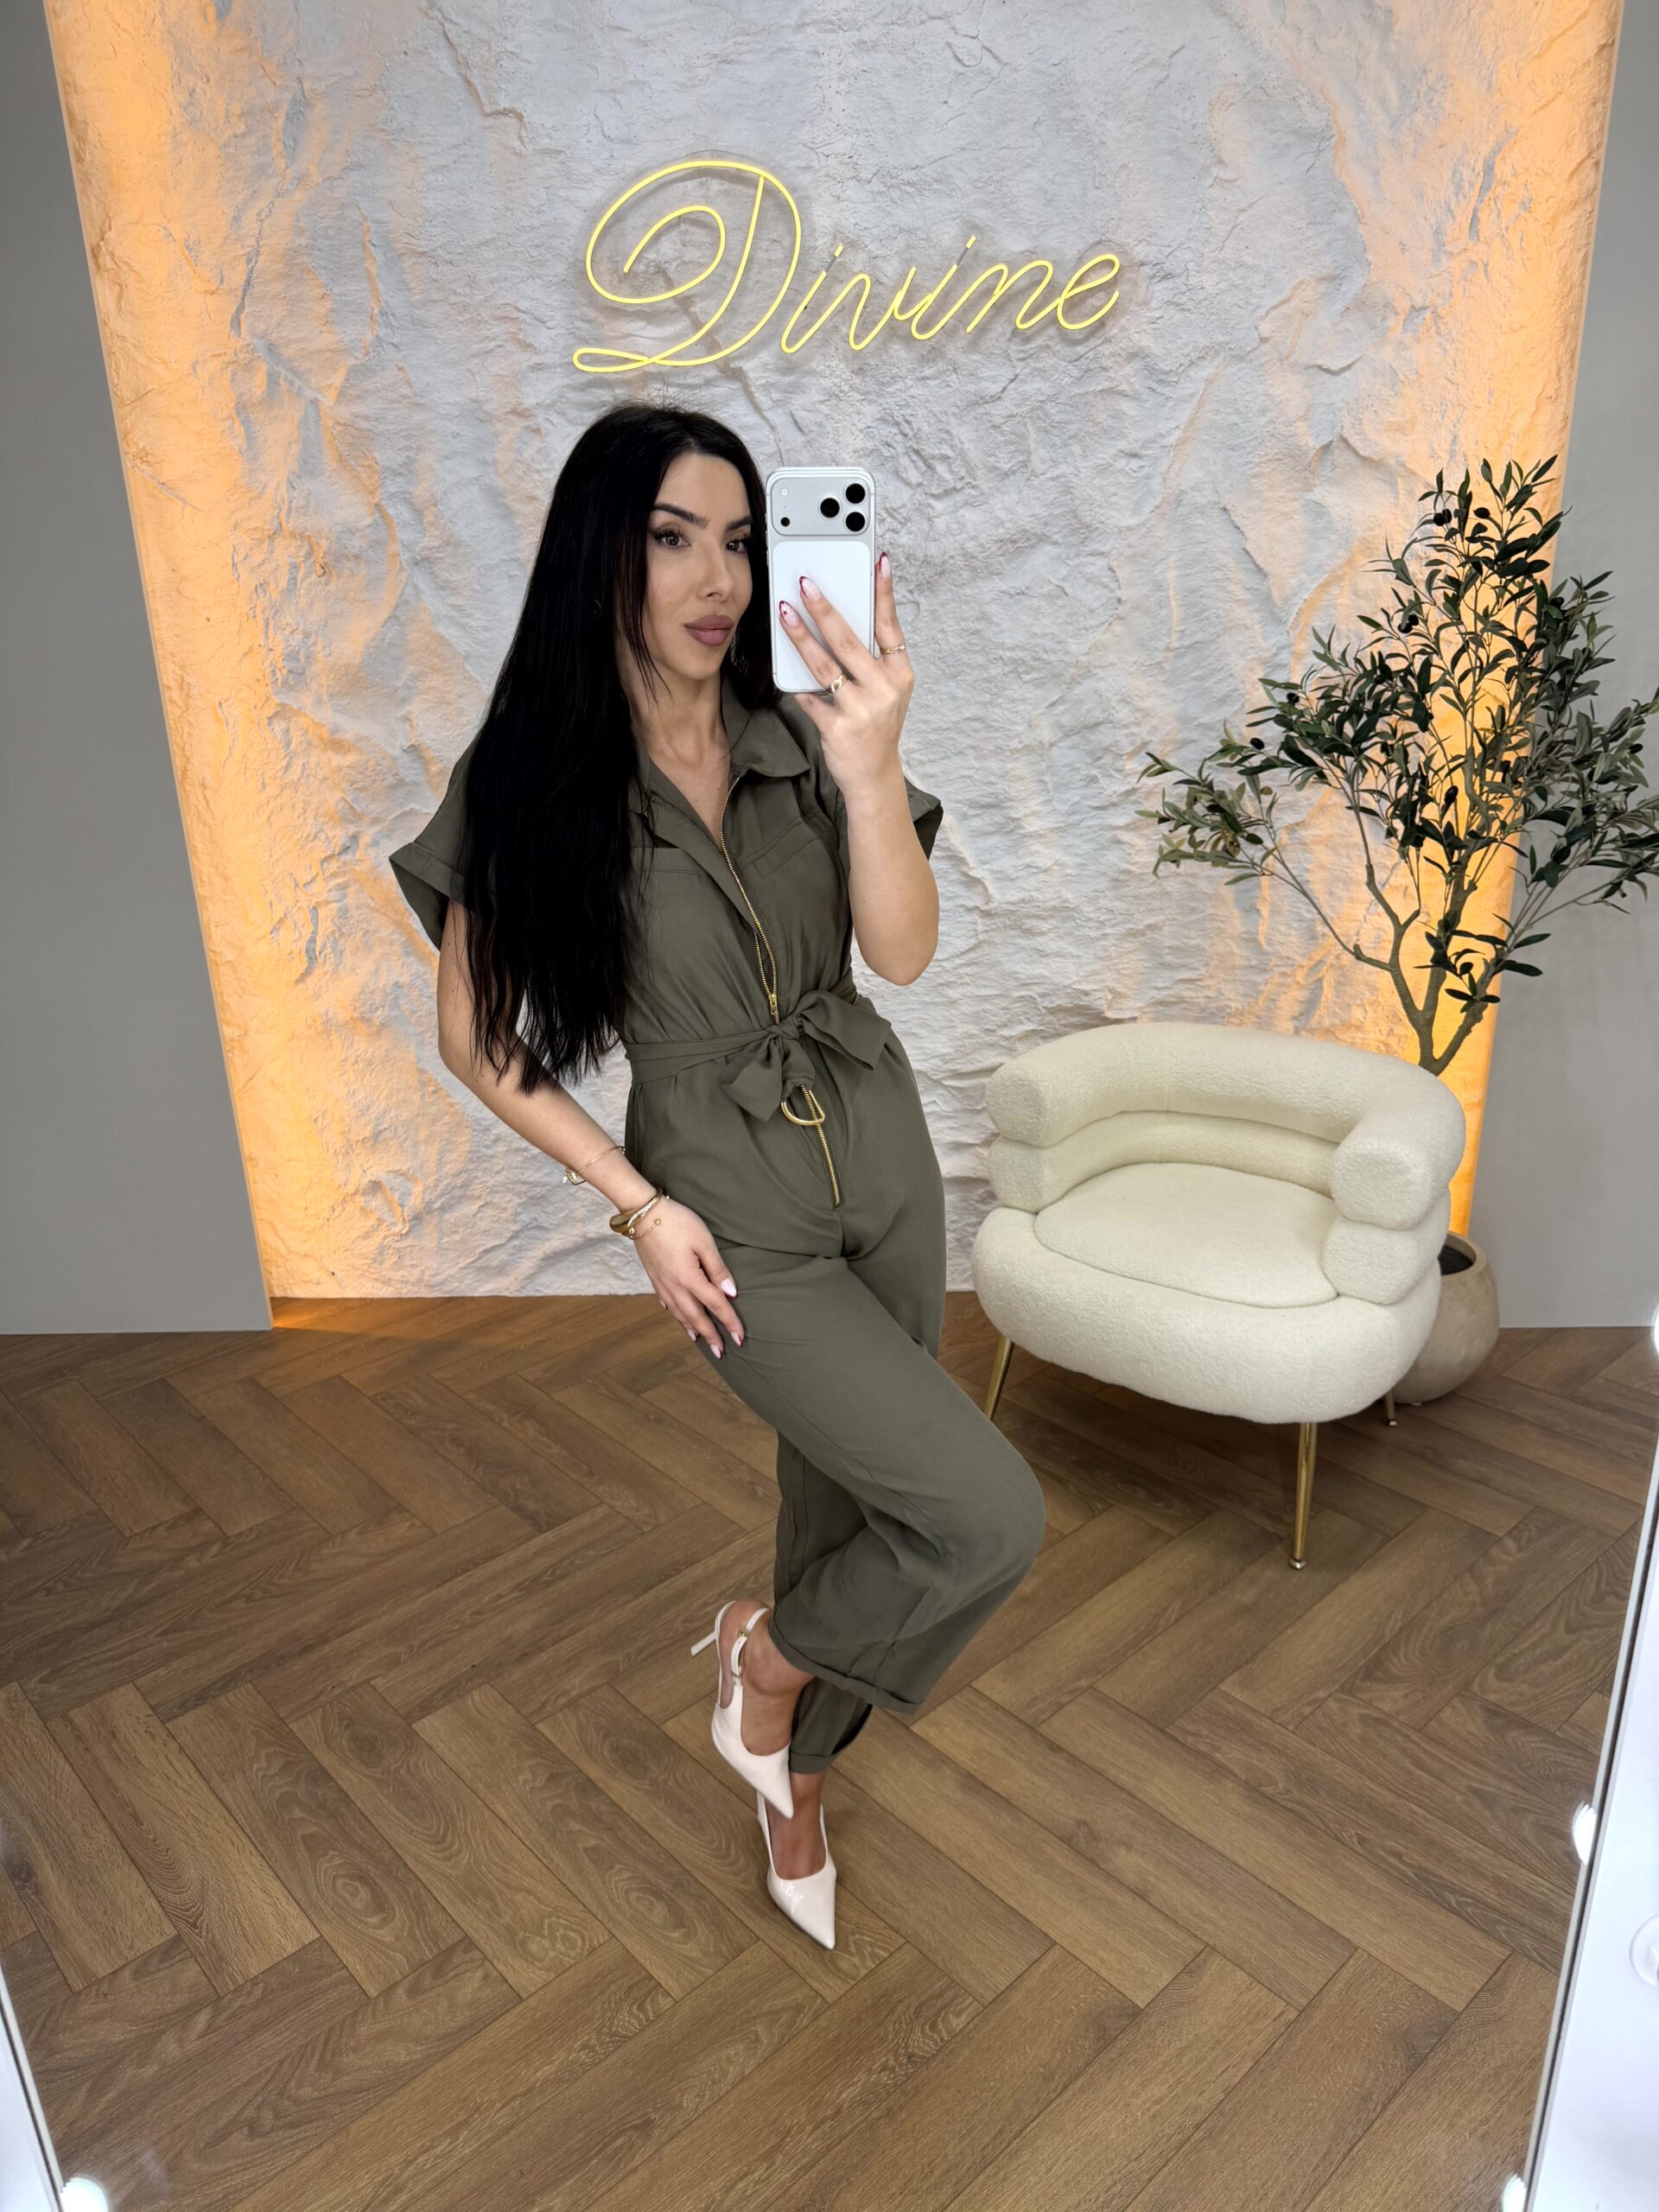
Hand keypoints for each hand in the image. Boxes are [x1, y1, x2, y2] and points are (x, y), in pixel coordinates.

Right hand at [632, 1196, 743, 1355]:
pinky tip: (678, 1316)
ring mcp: (661, 1284)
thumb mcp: (704, 1241)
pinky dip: (676, 1314)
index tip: (740, 1337)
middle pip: (696, 1317)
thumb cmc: (677, 1222)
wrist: (642, 1214)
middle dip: (711, 1335)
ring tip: (701, 1340)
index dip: (730, 1322)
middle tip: (721, 1352)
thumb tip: (731, 1293)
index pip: (715, 1305)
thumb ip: (718, 1269)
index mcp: (689, 1278)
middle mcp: (674, 1287)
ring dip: (692, 1328)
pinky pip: (667, 1303)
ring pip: (679, 1313)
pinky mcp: (654, 1277)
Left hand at [780, 550, 914, 801]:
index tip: (878, 561)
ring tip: (786, 613)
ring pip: (824, 665)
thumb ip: (870, 662)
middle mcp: (883, 689)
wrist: (873, 777)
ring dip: (801, 636)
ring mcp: (861, 709)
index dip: (884, 592)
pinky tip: (782, 669)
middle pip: (849, 640)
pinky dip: (796, 684)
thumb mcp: (886, 692)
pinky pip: (809, 698)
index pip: (891, 626)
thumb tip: (837, 623)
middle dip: (825, 609)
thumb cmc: (877, 727)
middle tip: (806, 583)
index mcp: (899, 675)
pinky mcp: (838, 728)